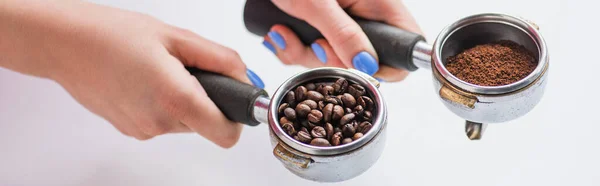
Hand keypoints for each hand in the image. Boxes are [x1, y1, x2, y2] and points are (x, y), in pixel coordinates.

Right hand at [0, 0, 263, 147]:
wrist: (63, 43)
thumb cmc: (112, 35)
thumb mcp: (176, 37)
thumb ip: (219, 59)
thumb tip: (245, 77)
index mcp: (176, 100)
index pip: (226, 134)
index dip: (236, 117)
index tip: (233, 97)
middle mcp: (159, 123)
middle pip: (206, 125)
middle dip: (207, 99)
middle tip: (187, 69)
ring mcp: (142, 130)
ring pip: (185, 123)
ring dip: (184, 100)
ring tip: (161, 70)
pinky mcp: (130, 130)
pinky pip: (162, 121)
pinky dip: (163, 104)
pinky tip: (145, 80)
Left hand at [262, 0, 422, 81]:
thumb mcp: (318, 4)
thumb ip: (343, 34)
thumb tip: (367, 65)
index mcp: (377, 3)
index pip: (405, 45)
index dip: (386, 66)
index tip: (356, 67)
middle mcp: (362, 15)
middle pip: (361, 60)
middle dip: (329, 59)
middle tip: (313, 43)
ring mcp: (340, 24)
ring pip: (331, 60)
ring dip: (302, 52)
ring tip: (285, 30)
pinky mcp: (318, 30)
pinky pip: (310, 54)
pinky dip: (291, 48)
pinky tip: (280, 30)